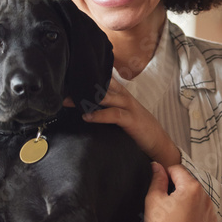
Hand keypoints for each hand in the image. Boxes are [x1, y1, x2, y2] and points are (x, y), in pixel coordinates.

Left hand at [65, 81, 180, 166]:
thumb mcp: (122, 116)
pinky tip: (86, 117)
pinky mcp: (132, 120)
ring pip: (107, 97)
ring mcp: (130, 107)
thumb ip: (107, 109)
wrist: (159, 144)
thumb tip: (83, 109)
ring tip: (69, 100)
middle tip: (63, 87)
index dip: (88, 78)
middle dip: (83, 86)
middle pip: (102, 86)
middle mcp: (125, 97)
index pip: (104, 80)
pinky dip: (99, 115)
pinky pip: (114, 114)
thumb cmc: (139, 131)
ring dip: (87, 98)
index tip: (68, 78)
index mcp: (122, 95)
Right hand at [121, 162, 217, 221]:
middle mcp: (206, 199)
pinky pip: (202, 216)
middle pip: (189, 185)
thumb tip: (157, 167)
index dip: (165, 174)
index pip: (177, 170)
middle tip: (164, 203)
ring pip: (197, 201)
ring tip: (172, 216)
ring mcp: (210, 215)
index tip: (158, 182)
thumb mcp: (154, 199)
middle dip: (177, 189)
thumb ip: (157, 178)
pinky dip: (193, 217)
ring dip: (187, 203)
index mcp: (192, 188)